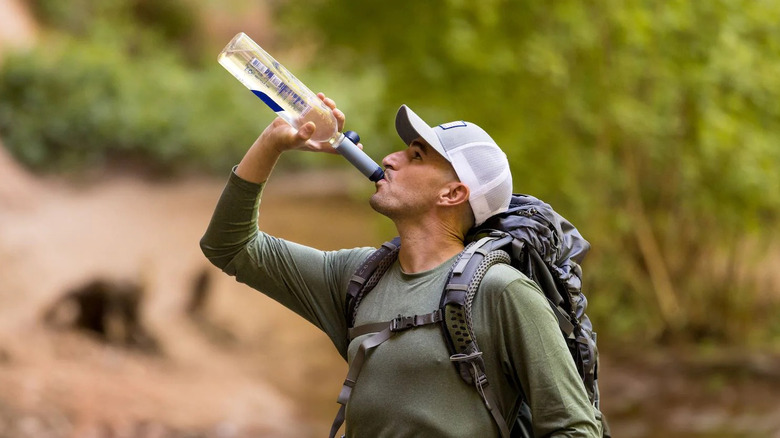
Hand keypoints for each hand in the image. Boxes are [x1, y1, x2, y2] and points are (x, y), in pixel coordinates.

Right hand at [236, 93, 358, 182]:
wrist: (271, 135)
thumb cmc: (281, 141)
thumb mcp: (292, 139)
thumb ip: (302, 135)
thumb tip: (313, 126)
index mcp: (319, 144)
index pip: (338, 146)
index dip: (349, 146)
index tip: (359, 144)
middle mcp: (320, 135)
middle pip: (336, 127)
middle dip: (339, 118)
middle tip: (334, 110)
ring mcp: (315, 125)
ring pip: (329, 116)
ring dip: (331, 107)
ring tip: (325, 99)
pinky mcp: (308, 117)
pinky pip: (319, 109)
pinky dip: (321, 102)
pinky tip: (319, 96)